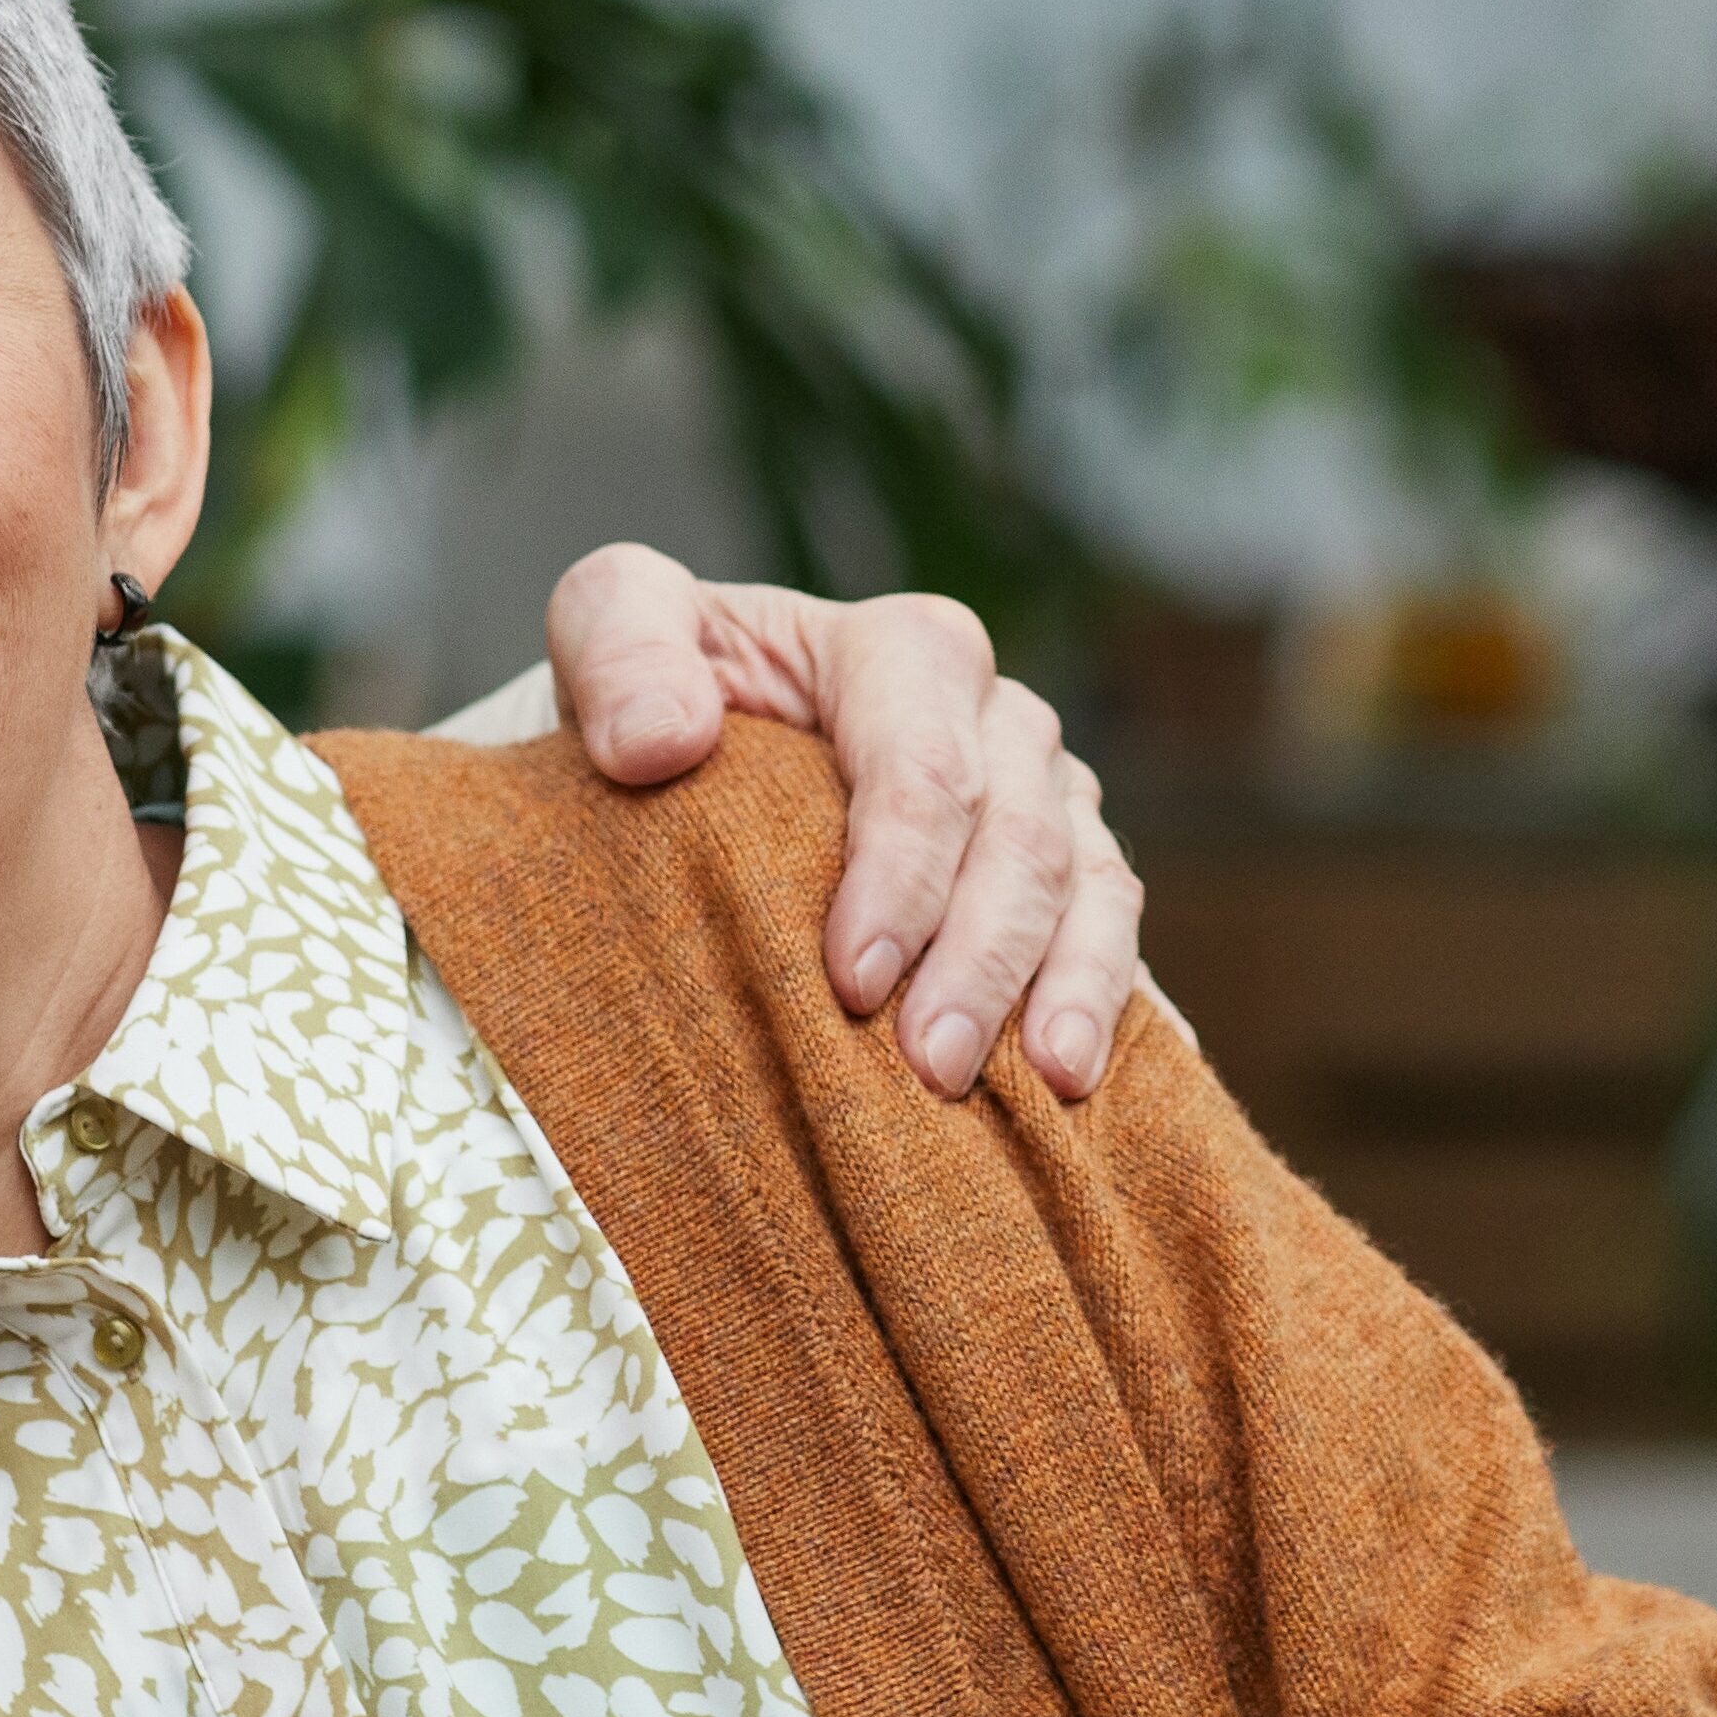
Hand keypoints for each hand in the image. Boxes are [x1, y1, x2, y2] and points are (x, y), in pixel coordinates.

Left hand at [540, 547, 1140, 1098]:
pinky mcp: (1068, 873)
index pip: (924, 766)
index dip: (902, 874)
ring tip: (1042, 1088)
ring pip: (1088, 884)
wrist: (688, 759)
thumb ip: (618, 651)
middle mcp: (996, 720)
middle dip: (981, 959)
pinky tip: (1079, 1080)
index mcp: (901, 653)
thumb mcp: (604, 628)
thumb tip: (663, 737)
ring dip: (1063, 989)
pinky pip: (1113, 931)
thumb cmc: (656, 694)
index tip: (852, 982)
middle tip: (931, 1069)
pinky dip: (1105, 1001)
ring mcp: (1046, 796)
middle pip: (1020, 837)